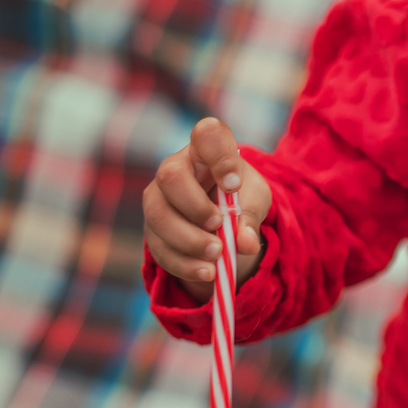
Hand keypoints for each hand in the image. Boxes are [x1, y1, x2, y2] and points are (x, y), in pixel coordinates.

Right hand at [143, 117, 271, 298]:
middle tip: (219, 226)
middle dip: (194, 206)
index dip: (219, 157)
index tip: (234, 185)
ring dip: (189, 240)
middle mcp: (175, 168)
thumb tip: (245, 244)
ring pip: (158, 215)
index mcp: (206, 150)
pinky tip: (207, 273)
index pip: (207, 135)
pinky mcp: (153, 229)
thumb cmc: (239, 196)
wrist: (223, 217)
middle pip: (170, 176)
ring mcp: (157, 198)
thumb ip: (251, 217)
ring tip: (217, 255)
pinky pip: (160, 247)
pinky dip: (185, 264)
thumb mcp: (254, 200)